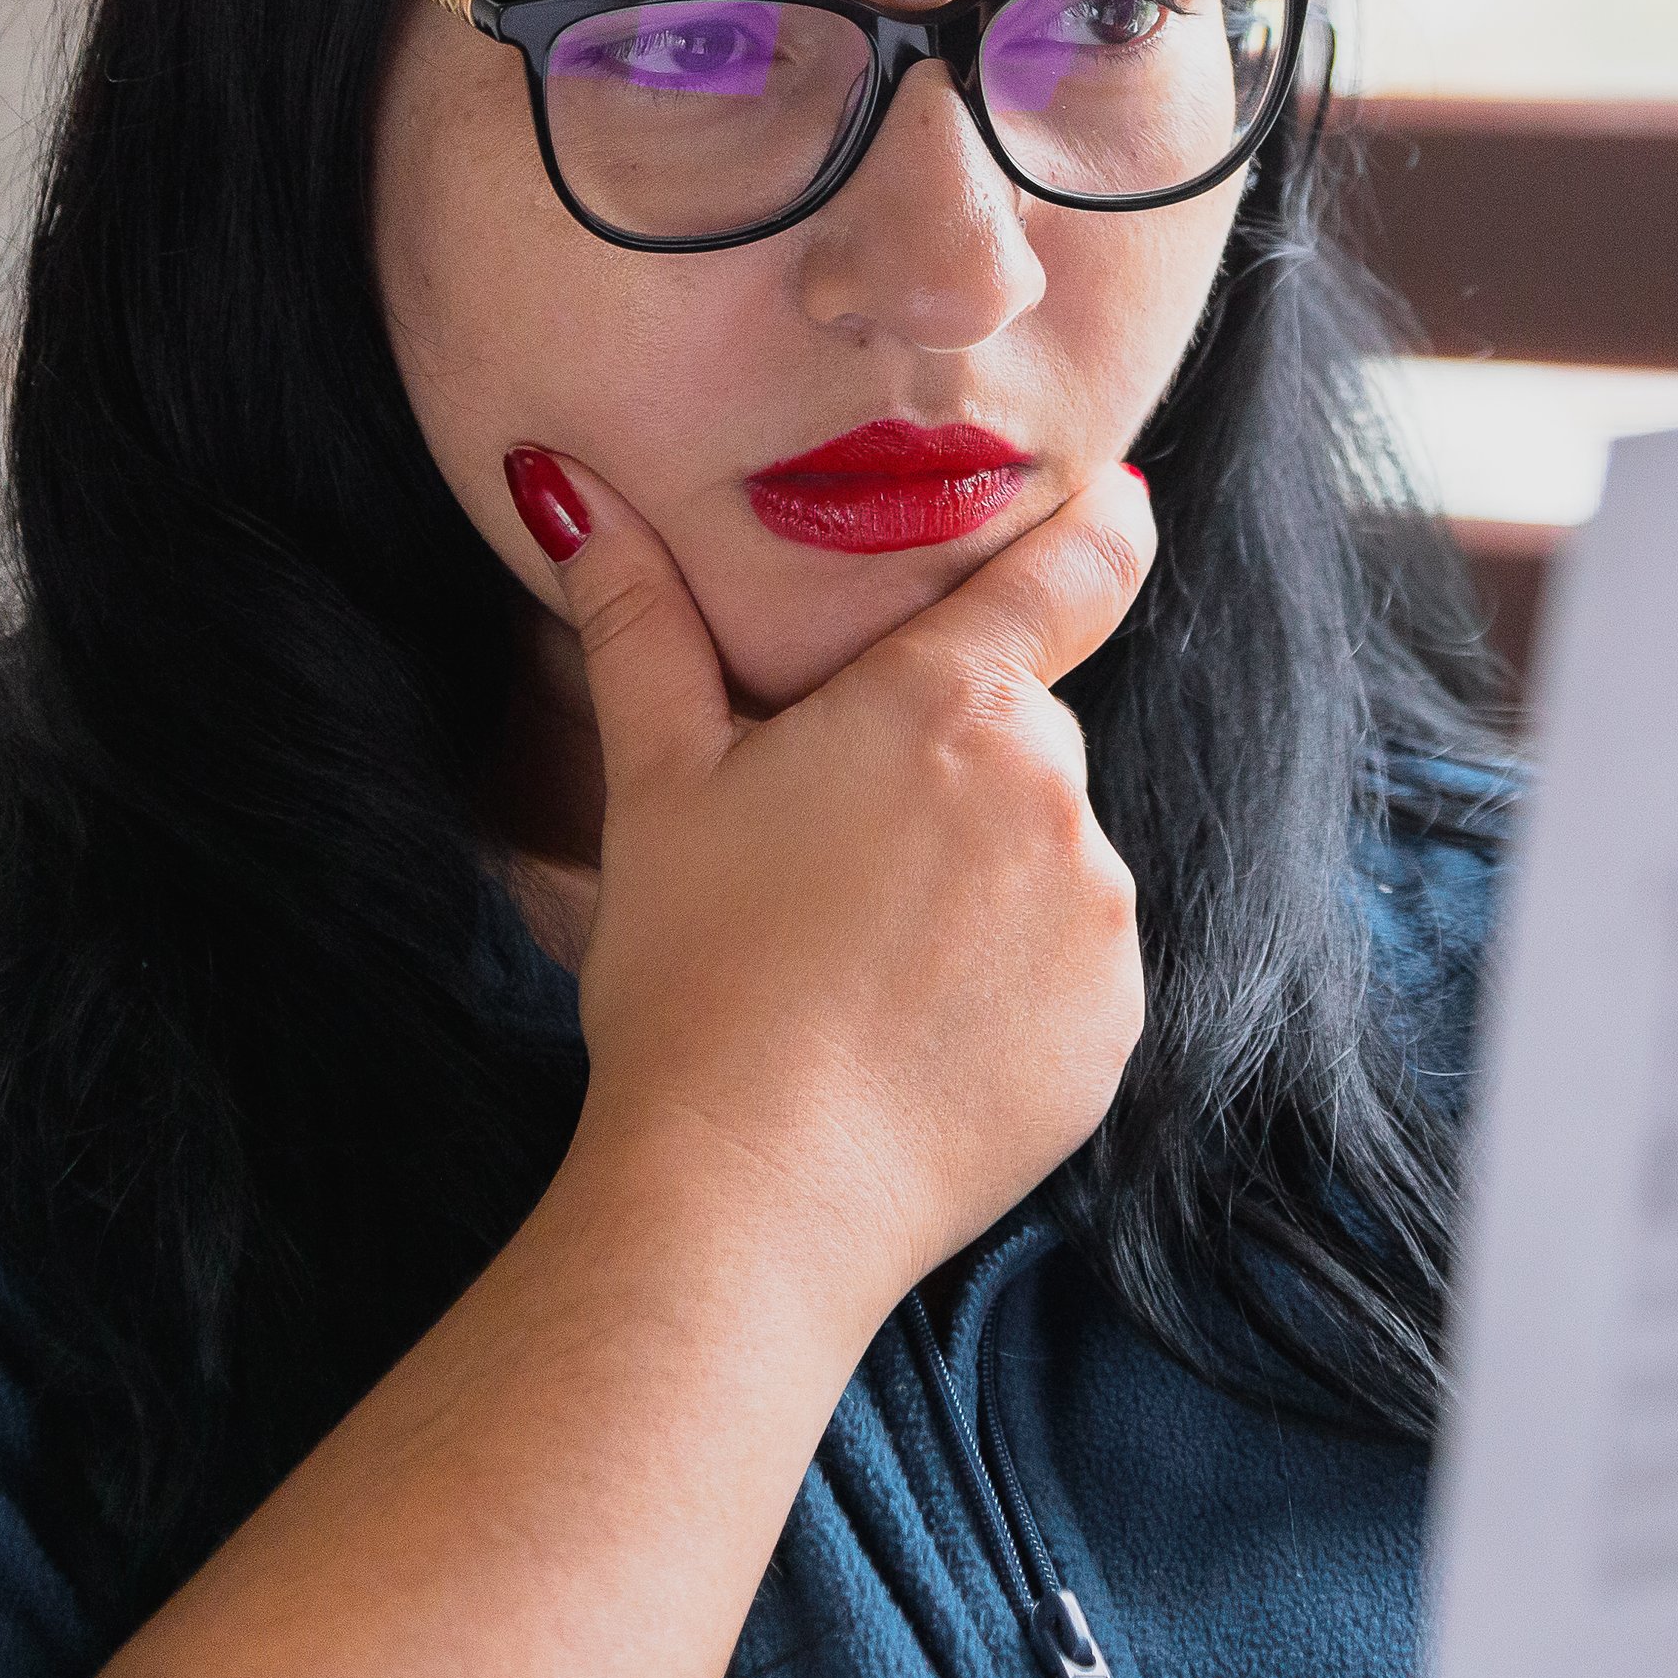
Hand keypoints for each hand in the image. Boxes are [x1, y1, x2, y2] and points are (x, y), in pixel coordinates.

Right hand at [508, 446, 1154, 1317]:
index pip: (1074, 569)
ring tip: (860, 964)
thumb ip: (637, 621)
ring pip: (1048, 856)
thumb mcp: (656, 784)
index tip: (1114, 510)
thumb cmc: (692, 975)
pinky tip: (911, 1034)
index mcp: (950, 703)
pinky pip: (1071, 969)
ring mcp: (1098, 915)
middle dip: (952, 768)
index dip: (1100, 528)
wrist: (749, 1195)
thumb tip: (563, 482)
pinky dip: (1009, 987)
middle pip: (1022, 736)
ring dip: (982, 883)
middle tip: (836, 853)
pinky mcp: (1113, 1025)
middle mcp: (1053, 791)